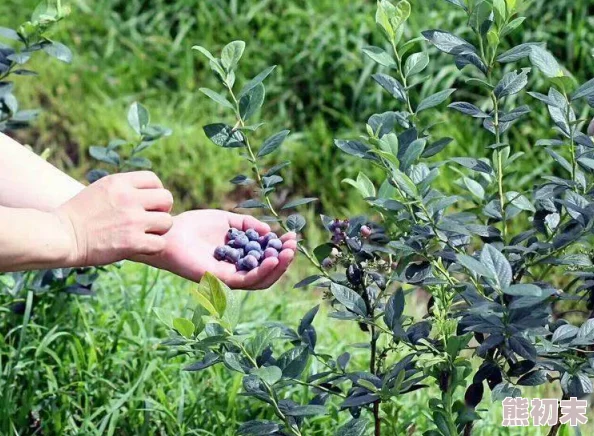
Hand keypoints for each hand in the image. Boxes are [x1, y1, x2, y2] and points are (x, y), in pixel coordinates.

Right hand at [54, 171, 173, 266]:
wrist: (62, 237)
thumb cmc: (79, 215)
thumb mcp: (101, 189)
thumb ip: (125, 188)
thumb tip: (150, 191)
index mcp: (119, 182)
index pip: (154, 179)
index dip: (155, 191)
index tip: (148, 203)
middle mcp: (129, 198)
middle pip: (167, 199)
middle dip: (162, 210)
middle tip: (151, 219)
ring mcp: (132, 221)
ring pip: (167, 222)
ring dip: (159, 230)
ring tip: (146, 234)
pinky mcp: (133, 242)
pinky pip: (160, 244)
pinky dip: (154, 247)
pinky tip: (142, 247)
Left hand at [139, 210, 297, 289]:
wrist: (172, 232)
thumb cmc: (195, 226)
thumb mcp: (227, 221)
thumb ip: (249, 225)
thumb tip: (269, 232)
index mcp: (239, 257)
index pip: (266, 258)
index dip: (281, 249)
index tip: (292, 236)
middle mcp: (237, 270)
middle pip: (268, 272)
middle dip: (284, 259)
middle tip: (293, 246)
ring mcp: (230, 277)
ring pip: (261, 279)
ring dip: (278, 267)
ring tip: (287, 252)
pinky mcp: (222, 280)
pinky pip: (247, 280)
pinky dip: (262, 270)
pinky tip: (272, 258)